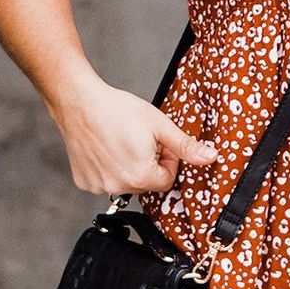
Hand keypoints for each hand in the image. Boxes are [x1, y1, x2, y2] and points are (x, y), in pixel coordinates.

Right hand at [49, 74, 219, 195]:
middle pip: (147, 183)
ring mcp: (99, 186)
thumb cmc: (117, 110)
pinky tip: (106, 149)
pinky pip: (106, 182)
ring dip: (130, 167)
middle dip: (149, 164)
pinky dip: (109, 169)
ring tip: (122, 142)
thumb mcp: (159, 125)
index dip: (168, 161)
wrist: (79, 102)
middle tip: (140, 140)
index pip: (168, 180)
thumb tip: (210, 157)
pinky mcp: (85, 182)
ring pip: (127, 183)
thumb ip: (186, 146)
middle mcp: (119, 186)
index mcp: (141, 175)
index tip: (159, 144)